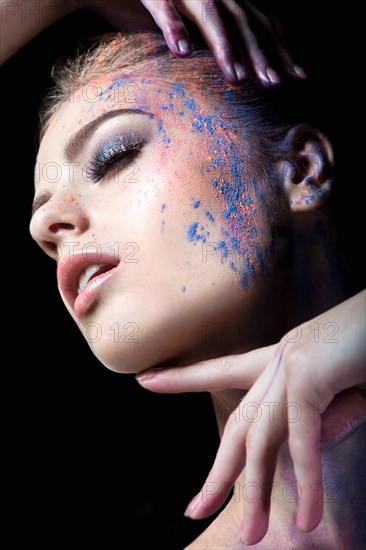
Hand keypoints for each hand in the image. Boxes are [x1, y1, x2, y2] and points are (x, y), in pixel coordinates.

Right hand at [85, 0, 306, 84]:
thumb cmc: (162, 4)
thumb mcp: (201, 18)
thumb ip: (232, 29)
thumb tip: (270, 37)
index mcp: (224, 0)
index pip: (259, 26)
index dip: (279, 52)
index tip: (298, 79)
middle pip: (241, 23)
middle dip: (259, 55)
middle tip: (273, 85)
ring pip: (210, 16)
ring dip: (224, 47)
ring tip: (236, 77)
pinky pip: (163, 8)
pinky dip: (173, 28)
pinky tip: (181, 52)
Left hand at [136, 291, 365, 543]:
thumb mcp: (345, 393)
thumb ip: (325, 420)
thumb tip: (310, 445)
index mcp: (282, 360)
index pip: (223, 371)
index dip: (184, 378)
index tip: (147, 380)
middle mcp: (277, 362)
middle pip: (238, 426)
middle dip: (216, 471)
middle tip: (193, 509)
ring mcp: (289, 367)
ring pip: (261, 441)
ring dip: (255, 492)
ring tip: (251, 537)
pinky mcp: (307, 377)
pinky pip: (301, 441)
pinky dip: (307, 483)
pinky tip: (305, 518)